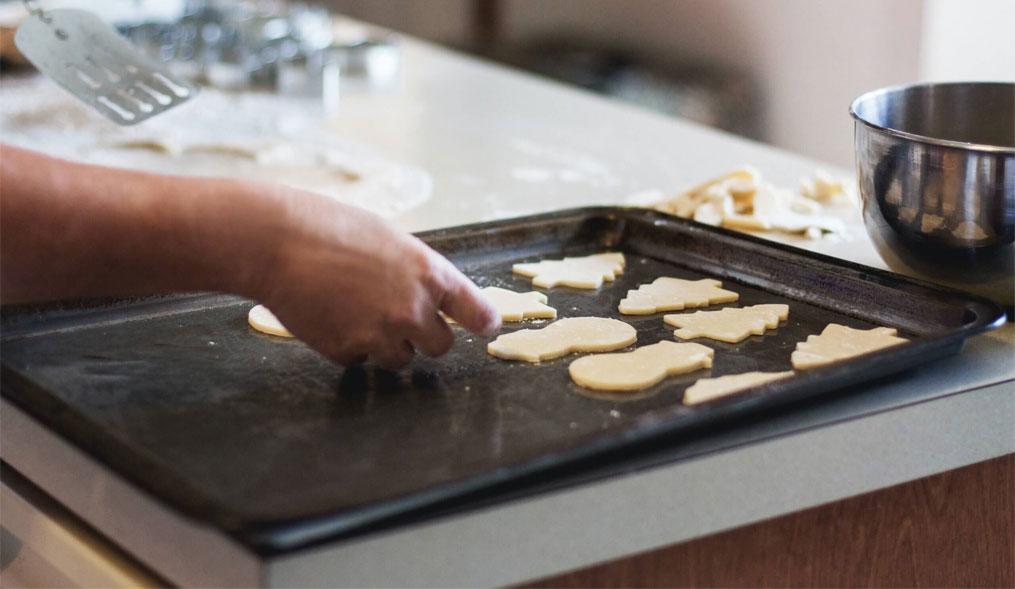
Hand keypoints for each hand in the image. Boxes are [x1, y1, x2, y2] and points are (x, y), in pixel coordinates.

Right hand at [250, 186, 500, 367]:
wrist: (276, 241)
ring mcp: (380, 334)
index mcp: (430, 273)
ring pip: (401, 359)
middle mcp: (413, 309)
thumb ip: (415, 271)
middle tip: (398, 317)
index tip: (486, 327)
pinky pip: (359, 360)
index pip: (477, 312)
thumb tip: (427, 295)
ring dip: (386, 344)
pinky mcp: (347, 351)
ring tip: (355, 311)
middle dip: (423, 336)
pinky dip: (348, 346)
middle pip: (441, 346)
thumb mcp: (388, 238)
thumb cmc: (329, 227)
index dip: (483, 322)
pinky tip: (329, 316)